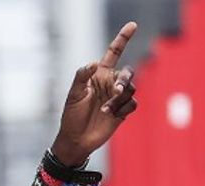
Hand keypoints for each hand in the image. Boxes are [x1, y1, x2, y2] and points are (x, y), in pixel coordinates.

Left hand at [51, 21, 139, 166]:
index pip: (113, 53)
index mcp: (99, 76)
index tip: (132, 25)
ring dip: (119, 98)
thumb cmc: (71, 117)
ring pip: (131, 88)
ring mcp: (117, 98)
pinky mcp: (123, 111)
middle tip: (114, 91)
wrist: (76, 140)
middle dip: (124, 79)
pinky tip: (111, 115)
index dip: (122, 39)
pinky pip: (132, 103)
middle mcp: (110, 84)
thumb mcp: (73, 95)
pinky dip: (123, 108)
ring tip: (104, 109)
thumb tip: (95, 64)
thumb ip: (82, 77)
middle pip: (128, 72)